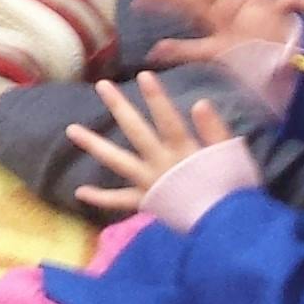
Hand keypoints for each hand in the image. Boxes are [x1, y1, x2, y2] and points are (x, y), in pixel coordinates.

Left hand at [66, 73, 242, 215]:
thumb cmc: (232, 188)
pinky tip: (80, 192)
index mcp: (183, 151)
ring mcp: (149, 183)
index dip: (156, 98)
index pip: (167, 119)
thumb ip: (214, 129)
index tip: (143, 75)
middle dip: (119, 107)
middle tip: (102, 85)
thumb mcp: (229, 156)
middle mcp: (160, 164)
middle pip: (136, 131)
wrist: (227, 228)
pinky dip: (101, 198)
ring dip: (94, 145)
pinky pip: (120, 201)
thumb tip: (200, 102)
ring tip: (71, 130)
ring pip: (118, 162)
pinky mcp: (146, 203)